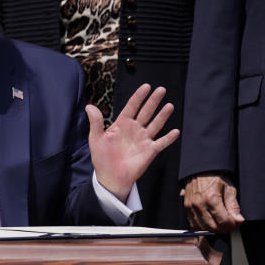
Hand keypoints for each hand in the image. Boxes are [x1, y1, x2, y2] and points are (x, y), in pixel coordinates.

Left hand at [88, 84, 178, 201]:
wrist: (110, 178)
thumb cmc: (102, 158)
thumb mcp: (96, 139)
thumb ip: (96, 122)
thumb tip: (89, 106)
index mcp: (122, 124)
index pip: (132, 106)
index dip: (139, 96)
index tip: (146, 86)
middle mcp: (135, 129)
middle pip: (146, 112)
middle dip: (153, 101)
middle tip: (161, 89)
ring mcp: (143, 139)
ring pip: (155, 124)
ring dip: (162, 116)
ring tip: (169, 106)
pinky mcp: (149, 151)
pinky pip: (161, 143)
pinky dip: (168, 138)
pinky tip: (175, 132)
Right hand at [181, 173, 243, 232]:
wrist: (200, 170)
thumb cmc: (215, 178)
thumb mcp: (229, 189)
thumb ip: (234, 206)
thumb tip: (239, 220)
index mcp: (211, 199)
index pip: (224, 221)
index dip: (232, 225)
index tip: (236, 223)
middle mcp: (199, 205)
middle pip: (213, 227)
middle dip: (224, 229)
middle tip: (229, 224)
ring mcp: (191, 207)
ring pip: (203, 228)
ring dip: (213, 229)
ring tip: (220, 223)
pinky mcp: (186, 208)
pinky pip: (194, 224)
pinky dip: (203, 227)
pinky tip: (210, 222)